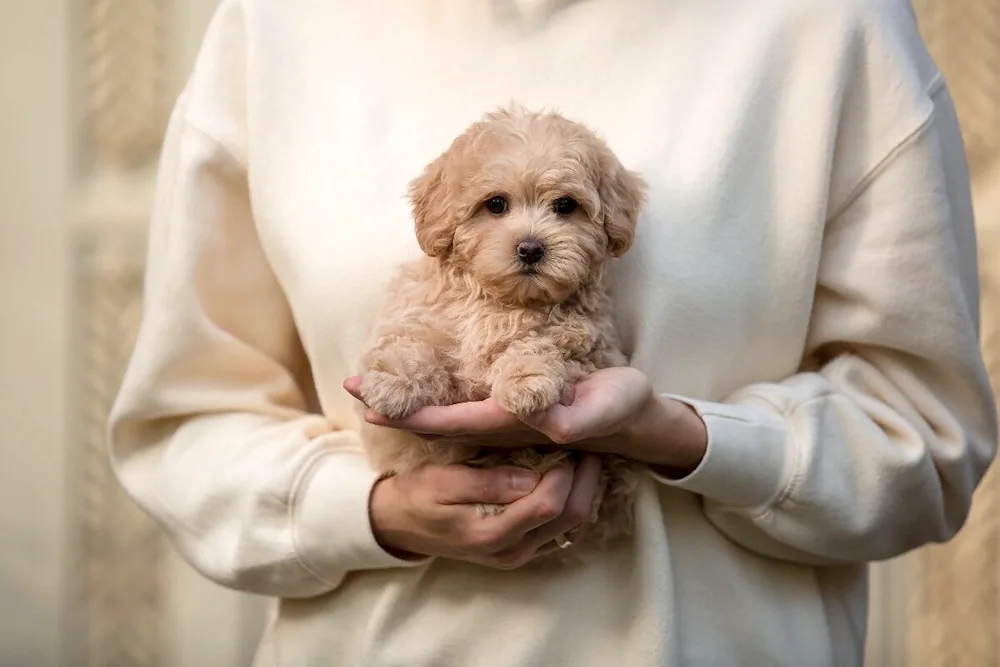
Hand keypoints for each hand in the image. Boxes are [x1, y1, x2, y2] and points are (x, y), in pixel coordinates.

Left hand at [344, 367, 707, 473]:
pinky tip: (419, 389)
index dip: (411, 414)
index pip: (452, 423)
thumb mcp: (608, 407)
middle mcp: (502, 427)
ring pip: (446, 415)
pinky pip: (463, 408)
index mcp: (516, 424)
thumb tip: (547, 424)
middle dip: (396, 407)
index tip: (372, 403)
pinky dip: (433, 399)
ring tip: (372, 387)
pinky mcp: (513, 410)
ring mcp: (505, 421)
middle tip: (351, 388)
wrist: (635, 422)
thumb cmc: (621, 409)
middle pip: (437, 422)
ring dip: (410, 402)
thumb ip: (579, 417)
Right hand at [369, 456, 601, 568]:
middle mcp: (512, 551)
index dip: (565, 473)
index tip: (568, 442)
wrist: (399, 525)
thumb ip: (486, 482)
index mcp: (492, 533)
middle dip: (585, 480)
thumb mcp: (442, 481)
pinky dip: (572, 503)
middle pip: (570, 518)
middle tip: (589, 446)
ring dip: (584, 491)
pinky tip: (571, 478)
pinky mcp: (523, 550)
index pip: (548, 504)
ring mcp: (520, 554)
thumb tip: (530, 478)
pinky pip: (561, 529)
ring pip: (572, 526)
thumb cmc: (418, 495)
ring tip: (585, 458)